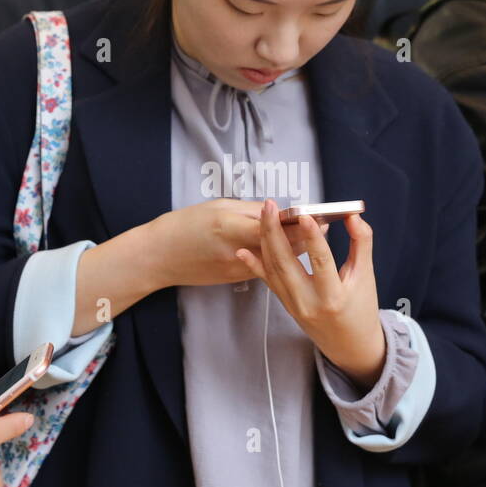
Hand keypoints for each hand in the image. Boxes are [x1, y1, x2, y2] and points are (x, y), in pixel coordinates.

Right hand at [143, 198, 325, 289]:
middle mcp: (237, 251)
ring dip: (297, 249)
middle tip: (326, 224)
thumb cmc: (186, 225)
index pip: (273, 225)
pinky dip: (281, 259)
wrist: (159, 257)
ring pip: (278, 260)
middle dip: (306, 235)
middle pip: (281, 246)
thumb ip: (250, 211)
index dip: (299, 220)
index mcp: (231, 227)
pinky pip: (265, 268)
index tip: (318, 213)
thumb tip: (277, 211)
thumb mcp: (218, 207)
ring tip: (316, 236)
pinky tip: (294, 251)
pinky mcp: (236, 279)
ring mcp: (237, 269)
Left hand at [235, 199, 384, 385]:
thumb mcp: (366, 276)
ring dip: (265, 240)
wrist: (349, 344)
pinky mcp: (285, 304)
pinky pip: (268, 281)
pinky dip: (255, 265)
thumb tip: (352, 216)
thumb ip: (362, 243)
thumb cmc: (361, 309)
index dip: (312, 237)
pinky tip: (242, 251)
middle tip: (270, 206)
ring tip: (264, 214)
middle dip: (274, 231)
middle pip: (285, 262)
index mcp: (333, 296)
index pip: (321, 261)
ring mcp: (292, 305)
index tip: (304, 214)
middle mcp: (308, 302)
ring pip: (273, 269)